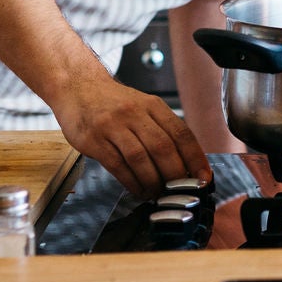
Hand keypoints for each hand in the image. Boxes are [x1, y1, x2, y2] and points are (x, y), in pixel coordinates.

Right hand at [53, 75, 209, 197]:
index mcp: (153, 105)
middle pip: (163, 147)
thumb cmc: (114, 102)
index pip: (182, 133)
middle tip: (180, 191)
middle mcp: (134, 113)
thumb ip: (162, 129)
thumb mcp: (143, 106)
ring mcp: (113, 125)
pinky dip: (131, 182)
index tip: (204, 178)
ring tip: (157, 194)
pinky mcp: (93, 139)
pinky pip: (117, 165)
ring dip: (152, 181)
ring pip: (140, 158)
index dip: (195, 158)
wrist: (78, 87)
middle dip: (175, 174)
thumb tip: (187, 162)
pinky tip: (138, 190)